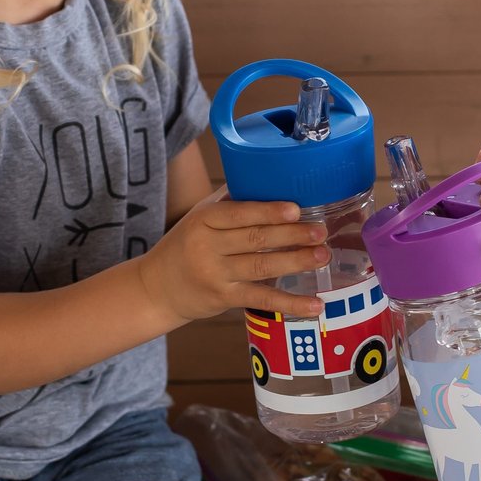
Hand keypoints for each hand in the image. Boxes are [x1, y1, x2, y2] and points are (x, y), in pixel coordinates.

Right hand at [137, 186, 330, 322]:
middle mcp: (207, 247)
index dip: (267, 212)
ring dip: (296, 262)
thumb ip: (232, 201)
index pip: (238, 213)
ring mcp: (216, 275)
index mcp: (203, 220)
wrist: (157, 287)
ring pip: (262, 267)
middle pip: (255, 239)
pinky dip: (291, 303)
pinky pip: (263, 299)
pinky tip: (316, 304)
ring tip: (322, 256)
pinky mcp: (225, 299)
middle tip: (320, 231)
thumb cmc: (188, 244)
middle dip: (291, 235)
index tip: (295, 209)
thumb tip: (273, 176)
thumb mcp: (201, 216)